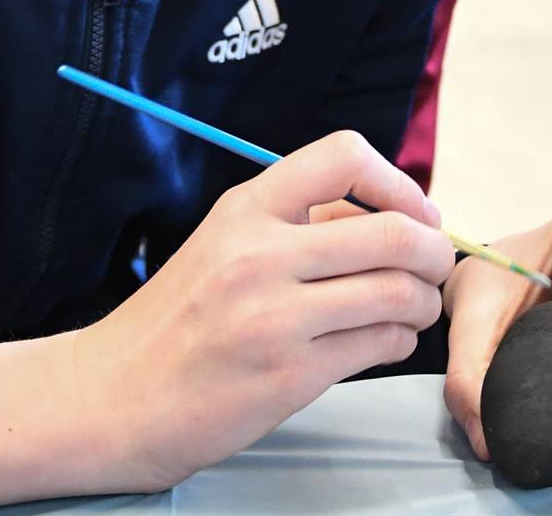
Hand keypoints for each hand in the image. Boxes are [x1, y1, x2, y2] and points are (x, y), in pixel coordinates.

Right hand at [73, 131, 456, 490]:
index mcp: (246, 208)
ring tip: (414, 310)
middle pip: (393, 231)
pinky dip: (401, 341)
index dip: (398, 183)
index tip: (412, 213)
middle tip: (436, 266)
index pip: (345, 156)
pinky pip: (381, 344)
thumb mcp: (224, 244)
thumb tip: (390, 214)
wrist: (115, 395)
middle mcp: (261, 254)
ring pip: (398, 292)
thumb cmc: (177, 320)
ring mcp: (275, 317)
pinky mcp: (290, 375)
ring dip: (424, 302)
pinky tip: (386, 341)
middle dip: (435, 250)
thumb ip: (296, 225)